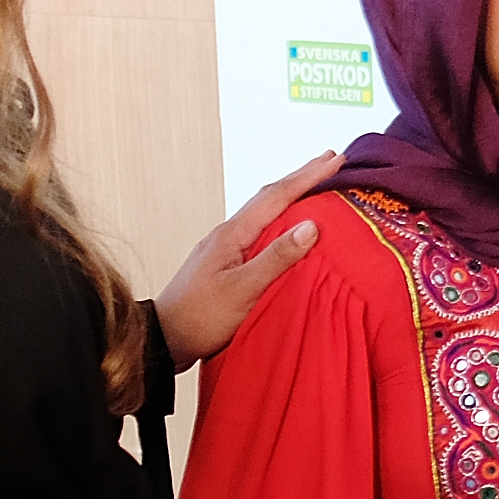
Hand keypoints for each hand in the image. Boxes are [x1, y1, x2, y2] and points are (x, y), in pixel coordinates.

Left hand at [153, 151, 340, 369]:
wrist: (163, 339)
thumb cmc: (199, 317)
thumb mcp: (242, 289)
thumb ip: (276, 258)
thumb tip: (310, 227)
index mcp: (232, 234)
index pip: (276, 196)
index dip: (308, 177)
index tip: (335, 159)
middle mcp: (227, 233)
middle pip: (269, 197)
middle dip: (301, 178)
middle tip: (330, 161)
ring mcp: (224, 247)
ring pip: (264, 213)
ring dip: (290, 197)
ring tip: (314, 187)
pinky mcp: (225, 262)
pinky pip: (259, 230)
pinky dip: (279, 220)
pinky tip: (286, 227)